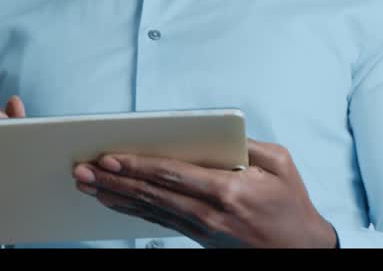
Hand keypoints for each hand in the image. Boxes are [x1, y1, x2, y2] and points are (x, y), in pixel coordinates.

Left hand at [71, 139, 336, 248]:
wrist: (300, 250)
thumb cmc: (292, 204)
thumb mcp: (280, 164)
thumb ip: (247, 144)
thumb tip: (214, 131)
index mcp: (228, 190)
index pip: (173, 175)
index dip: (138, 166)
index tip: (110, 157)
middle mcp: (210, 213)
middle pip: (153, 194)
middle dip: (114, 181)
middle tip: (82, 170)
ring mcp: (202, 229)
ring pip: (150, 210)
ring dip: (115, 196)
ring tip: (86, 185)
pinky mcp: (199, 237)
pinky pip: (158, 221)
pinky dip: (132, 211)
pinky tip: (112, 202)